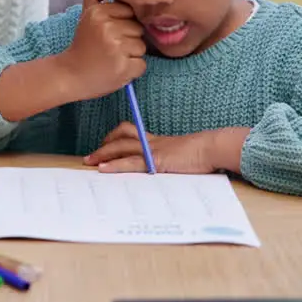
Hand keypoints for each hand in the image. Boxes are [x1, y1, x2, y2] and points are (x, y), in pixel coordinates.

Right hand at [54, 0, 146, 101]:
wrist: (70, 75)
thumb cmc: (82, 46)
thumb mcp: (85, 16)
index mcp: (98, 13)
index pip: (130, 12)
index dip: (122, 24)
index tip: (109, 34)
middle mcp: (107, 28)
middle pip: (138, 29)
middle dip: (128, 39)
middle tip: (110, 48)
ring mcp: (116, 48)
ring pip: (141, 47)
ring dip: (130, 55)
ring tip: (112, 58)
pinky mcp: (123, 67)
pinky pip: (141, 65)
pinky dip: (132, 70)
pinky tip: (116, 69)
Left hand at [82, 122, 250, 173]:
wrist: (212, 148)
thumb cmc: (202, 153)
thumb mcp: (182, 155)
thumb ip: (171, 159)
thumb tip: (167, 168)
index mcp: (157, 140)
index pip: (130, 132)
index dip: (115, 136)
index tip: (104, 144)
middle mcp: (151, 142)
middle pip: (121, 137)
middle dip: (103, 146)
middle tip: (90, 155)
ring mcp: (152, 150)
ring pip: (121, 148)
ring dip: (103, 154)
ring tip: (89, 162)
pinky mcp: (155, 161)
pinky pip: (130, 162)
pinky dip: (114, 165)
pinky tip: (103, 169)